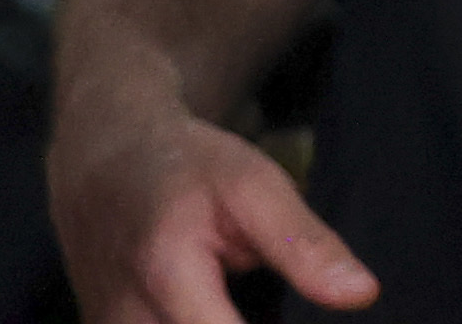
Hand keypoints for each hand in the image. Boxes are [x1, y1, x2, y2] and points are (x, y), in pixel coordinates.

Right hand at [55, 100, 380, 323]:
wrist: (99, 155)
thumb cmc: (183, 166)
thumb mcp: (250, 182)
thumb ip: (302, 242)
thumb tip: (362, 294)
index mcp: (165, 272)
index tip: (294, 317)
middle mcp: (123, 314)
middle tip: (271, 304)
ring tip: (239, 301)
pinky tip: (217, 312)